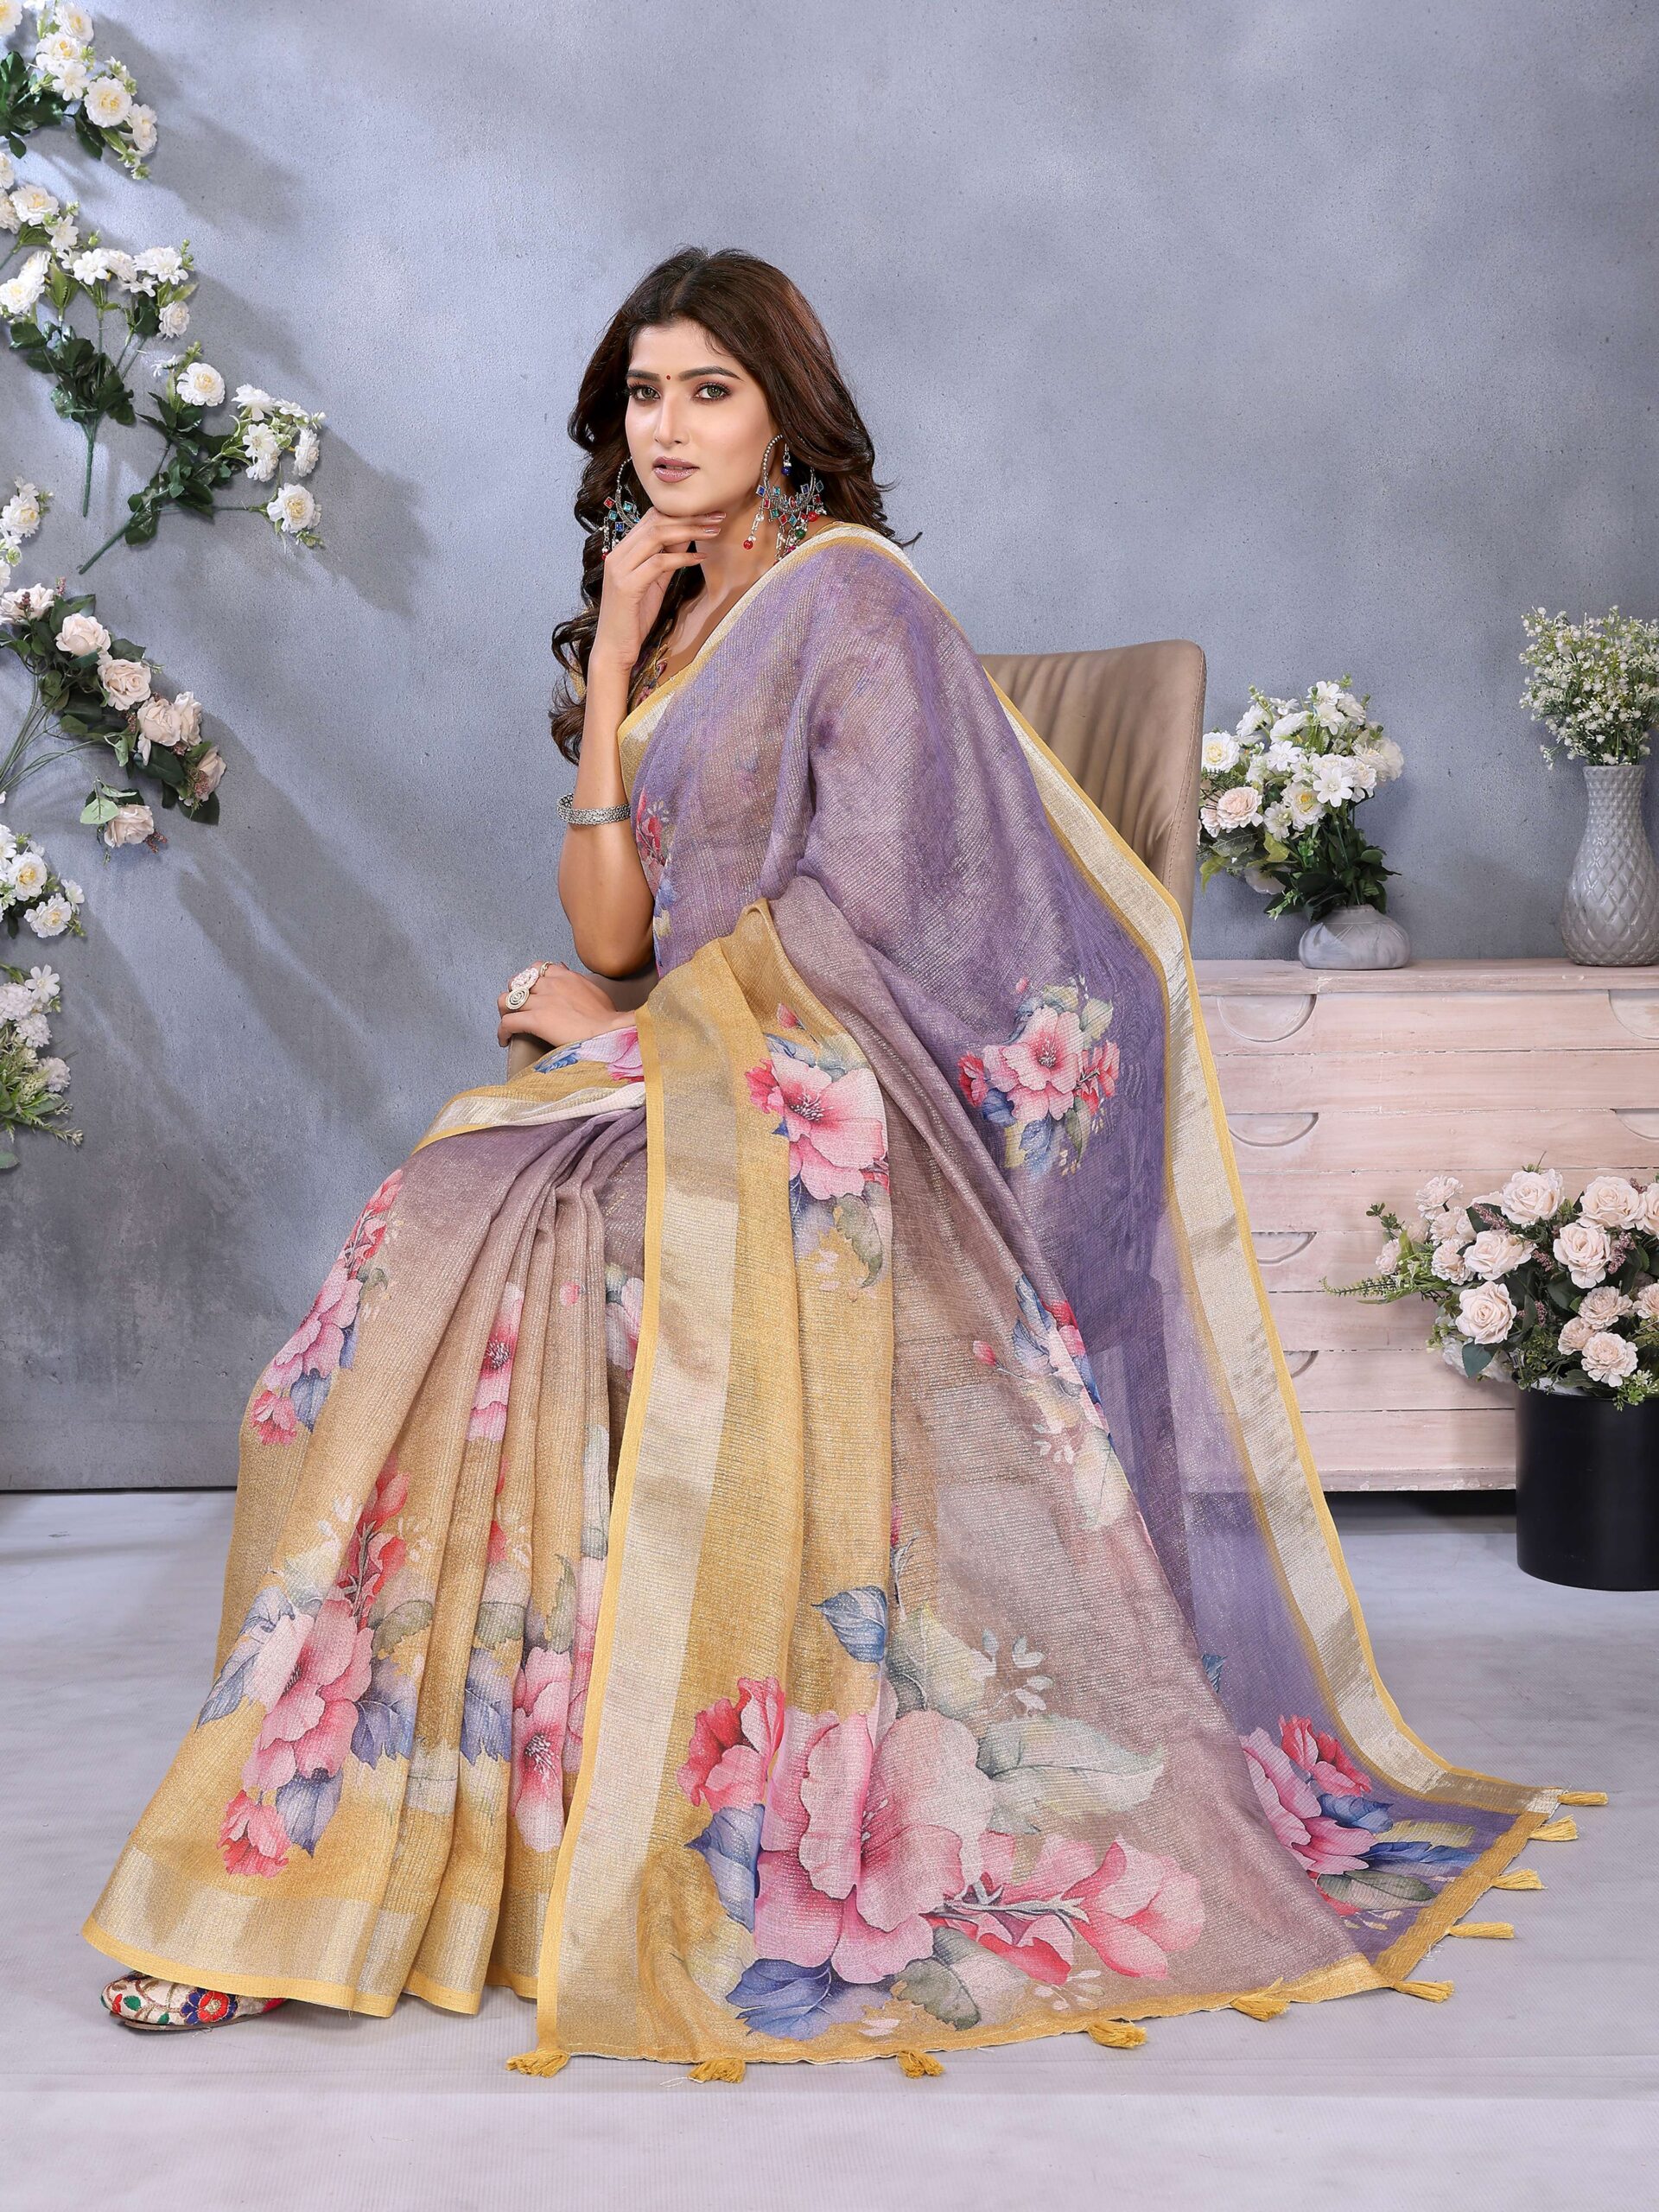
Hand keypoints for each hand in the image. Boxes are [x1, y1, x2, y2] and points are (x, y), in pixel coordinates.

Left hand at [496, 962, 628, 1049]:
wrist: (609, 1031)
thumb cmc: (608, 1018)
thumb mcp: (595, 990)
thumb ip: (579, 982)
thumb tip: (572, 978)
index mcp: (564, 976)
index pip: (537, 968)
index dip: (530, 979)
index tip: (531, 990)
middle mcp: (549, 985)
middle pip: (517, 981)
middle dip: (514, 993)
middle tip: (517, 1006)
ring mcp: (541, 1002)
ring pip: (506, 1000)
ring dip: (503, 1010)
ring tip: (507, 1021)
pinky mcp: (535, 1020)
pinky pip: (508, 1022)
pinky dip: (502, 1031)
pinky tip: (505, 1040)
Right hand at [591, 504, 725, 674]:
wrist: (614, 649)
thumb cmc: (633, 618)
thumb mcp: (654, 583)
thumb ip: (666, 560)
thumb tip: (687, 537)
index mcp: (623, 550)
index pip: (652, 518)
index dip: (681, 512)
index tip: (709, 512)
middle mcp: (618, 554)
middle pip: (656, 521)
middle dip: (690, 516)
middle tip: (717, 516)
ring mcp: (620, 568)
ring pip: (657, 536)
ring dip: (690, 531)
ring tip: (713, 532)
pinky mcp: (627, 586)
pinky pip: (659, 563)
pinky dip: (682, 558)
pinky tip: (700, 559)